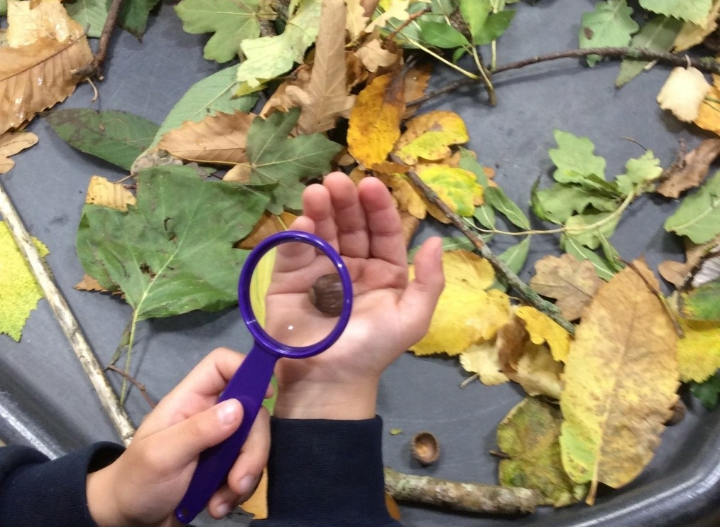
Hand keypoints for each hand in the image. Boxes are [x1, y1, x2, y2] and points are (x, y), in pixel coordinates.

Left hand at [86, 348, 270, 526]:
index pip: (221, 365)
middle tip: (238, 480)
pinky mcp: (227, 466)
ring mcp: (221, 441)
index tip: (265, 394)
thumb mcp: (161, 456)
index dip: (247, 368)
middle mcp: (210, 415)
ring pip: (254, 443)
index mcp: (189, 400)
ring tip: (220, 502)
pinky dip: (240, 491)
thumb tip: (239, 407)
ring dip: (246, 475)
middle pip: (251, 410)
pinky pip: (250, 469)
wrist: (129, 521)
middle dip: (252, 447)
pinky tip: (218, 505)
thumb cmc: (136, 481)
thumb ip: (198, 431)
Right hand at [267, 173, 443, 419]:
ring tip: (317, 191)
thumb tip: (435, 243)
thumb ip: (429, 282)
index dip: (378, 207)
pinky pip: (294, 251)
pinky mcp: (290, 278)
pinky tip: (303, 222)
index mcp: (384, 270)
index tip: (370, 186)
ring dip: (320, 209)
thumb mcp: (412, 319)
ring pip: (322, 231)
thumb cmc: (373, 349)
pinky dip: (298, 235)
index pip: (383, 230)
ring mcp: (320, 269)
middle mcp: (352, 264)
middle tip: (337, 181)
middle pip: (351, 224)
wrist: (329, 380)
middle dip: (345, 201)